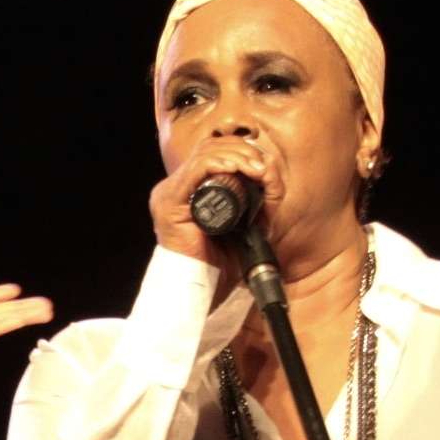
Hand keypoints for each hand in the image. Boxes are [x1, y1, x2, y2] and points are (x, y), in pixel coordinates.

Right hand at [149, 134, 275, 264]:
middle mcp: (175, 189)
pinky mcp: (169, 202)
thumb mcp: (249, 224)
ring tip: (255, 168)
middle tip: (262, 167)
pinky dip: (219, 164)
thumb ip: (261, 200)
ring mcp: (168, 194)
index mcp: (189, 191)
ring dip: (236, 155)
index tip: (264, 167)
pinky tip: (236, 168)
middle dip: (242, 150)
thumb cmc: (219, 265)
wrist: (201, 292)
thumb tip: (270, 170)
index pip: (214, 153)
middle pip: (210, 147)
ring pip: (205, 152)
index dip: (242, 151)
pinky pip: (196, 170)